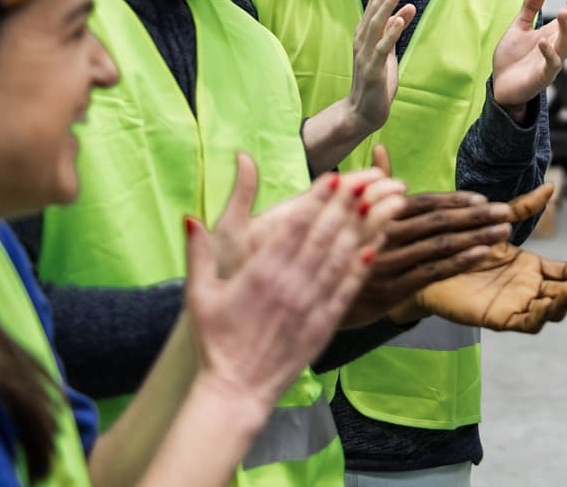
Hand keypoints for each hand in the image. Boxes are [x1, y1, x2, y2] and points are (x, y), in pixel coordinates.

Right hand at [184, 169, 385, 408]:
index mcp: (260, 274)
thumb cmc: (216, 341)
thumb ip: (198, 253)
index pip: (294, 227)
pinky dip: (362, 265)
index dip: (316, 200)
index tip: (333, 177)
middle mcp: (290, 285)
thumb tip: (190, 217)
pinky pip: (348, 289)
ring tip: (376, 202)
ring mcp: (311, 305)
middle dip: (345, 205)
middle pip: (323, 236)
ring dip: (360, 228)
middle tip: (363, 179)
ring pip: (340, 258)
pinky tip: (375, 245)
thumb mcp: (199, 294)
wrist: (237, 389)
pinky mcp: (324, 324)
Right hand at [339, 147, 519, 326]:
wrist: (309, 290)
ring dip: (477, 237)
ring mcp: (390, 262)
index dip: (455, 200)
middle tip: (507, 212)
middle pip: (439, 221)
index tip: (483, 198)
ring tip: (504, 231)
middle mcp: (386, 233)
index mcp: (379, 212)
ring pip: (441, 245)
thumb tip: (379, 148)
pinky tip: (482, 254)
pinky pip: (432, 272)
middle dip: (476, 216)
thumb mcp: (346, 211)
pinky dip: (459, 262)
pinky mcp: (392, 289)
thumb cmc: (334, 246)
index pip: (424, 202)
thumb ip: (371, 184)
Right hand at [345, 0, 417, 140]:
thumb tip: (406, 8)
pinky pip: (382, 48)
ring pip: (376, 24)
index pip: (374, 5)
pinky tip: (400, 18)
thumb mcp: (387, 51)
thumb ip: (393, 30)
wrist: (362, 111)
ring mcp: (365, 54)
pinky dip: (391, 32)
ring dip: (387, 5)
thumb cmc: (375, 81)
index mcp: (365, 35)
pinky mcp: (372, 69)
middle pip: (374, 9)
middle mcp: (362, 41)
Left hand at [396, 184, 566, 331]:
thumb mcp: (496, 225)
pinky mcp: (500, 318)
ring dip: (564, 302)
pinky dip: (540, 315)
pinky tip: (547, 303)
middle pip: (565, 294)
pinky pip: (527, 322)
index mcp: (531, 269)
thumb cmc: (462, 246)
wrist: (429, 265)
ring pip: (551, 311)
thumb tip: (550, 186)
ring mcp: (516, 305)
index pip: (565, 274)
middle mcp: (528, 289)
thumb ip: (523, 208)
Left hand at [491, 0, 566, 116]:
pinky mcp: (543, 77)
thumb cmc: (513, 58)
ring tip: (561, 12)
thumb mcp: (519, 26)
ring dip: (565, 28)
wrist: (500, 86)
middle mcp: (556, 47)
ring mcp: (552, 63)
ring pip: (566, 44)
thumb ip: (531, 6)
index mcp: (553, 34)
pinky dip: (549, 53)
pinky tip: (543, 41)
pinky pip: (551, 65)